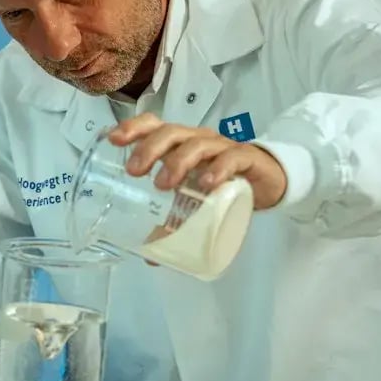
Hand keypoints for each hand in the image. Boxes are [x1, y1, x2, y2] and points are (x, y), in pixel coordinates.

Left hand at [108, 113, 286, 209]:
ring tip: (163, 184)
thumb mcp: (191, 201)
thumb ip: (170, 224)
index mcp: (179, 144)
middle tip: (133, 172)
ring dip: (177, 161)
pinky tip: (206, 184)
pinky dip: (217, 169)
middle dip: (149, 148)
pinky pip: (232, 158)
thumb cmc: (221, 184)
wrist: (268, 181)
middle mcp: (198, 139)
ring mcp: (222, 147)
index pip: (154, 124)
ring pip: (197, 143)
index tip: (113, 140)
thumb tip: (149, 256)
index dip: (133, 128)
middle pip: (170, 132)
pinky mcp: (247, 159)